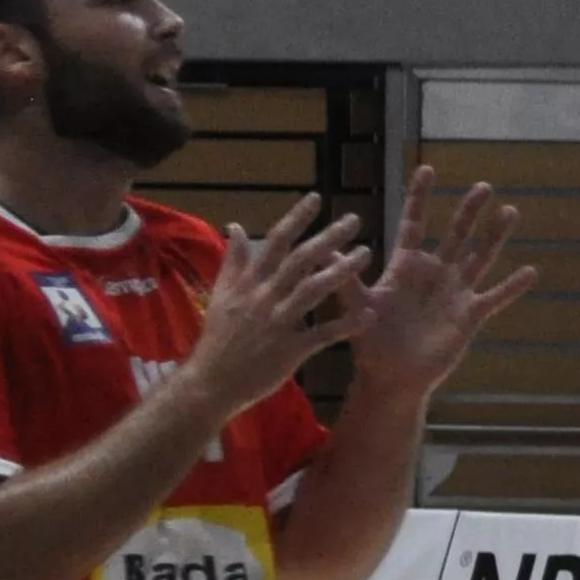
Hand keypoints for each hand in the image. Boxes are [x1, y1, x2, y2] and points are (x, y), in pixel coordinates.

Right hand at [186, 193, 375, 412]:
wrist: (210, 381)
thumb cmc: (219, 338)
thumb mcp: (222, 295)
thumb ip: (234, 261)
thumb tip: (237, 226)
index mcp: (248, 282)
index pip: (275, 242)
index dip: (296, 219)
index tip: (317, 198)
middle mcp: (263, 297)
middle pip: (299, 260)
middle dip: (328, 237)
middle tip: (355, 220)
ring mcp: (277, 323)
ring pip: (312, 290)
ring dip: (341, 271)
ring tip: (366, 254)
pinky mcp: (289, 349)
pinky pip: (322, 334)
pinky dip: (345, 324)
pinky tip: (368, 315)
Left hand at [350, 168, 534, 402]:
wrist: (390, 377)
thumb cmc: (369, 342)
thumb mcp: (355, 305)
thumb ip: (345, 276)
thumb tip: (324, 248)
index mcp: (406, 267)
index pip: (414, 224)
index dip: (420, 198)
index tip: (427, 169)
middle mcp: (434, 274)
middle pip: (455, 235)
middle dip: (468, 211)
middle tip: (483, 185)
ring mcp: (454, 294)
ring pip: (479, 257)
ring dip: (495, 236)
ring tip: (510, 211)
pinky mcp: (469, 317)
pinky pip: (494, 298)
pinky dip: (512, 286)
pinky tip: (530, 271)